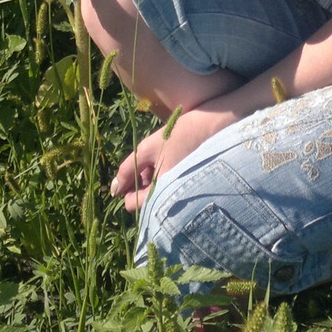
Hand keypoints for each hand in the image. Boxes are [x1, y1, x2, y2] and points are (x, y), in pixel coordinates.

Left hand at [110, 101, 238, 211]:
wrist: (217, 127)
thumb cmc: (180, 135)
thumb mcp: (147, 149)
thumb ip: (127, 170)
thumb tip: (113, 190)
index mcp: (160, 194)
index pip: (132, 204)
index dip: (128, 188)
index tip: (136, 170)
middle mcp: (173, 200)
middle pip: (146, 200)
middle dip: (142, 183)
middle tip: (150, 160)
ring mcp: (184, 195)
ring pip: (158, 195)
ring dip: (154, 180)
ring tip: (162, 157)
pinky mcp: (192, 189)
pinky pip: (171, 190)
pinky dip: (167, 179)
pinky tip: (173, 161)